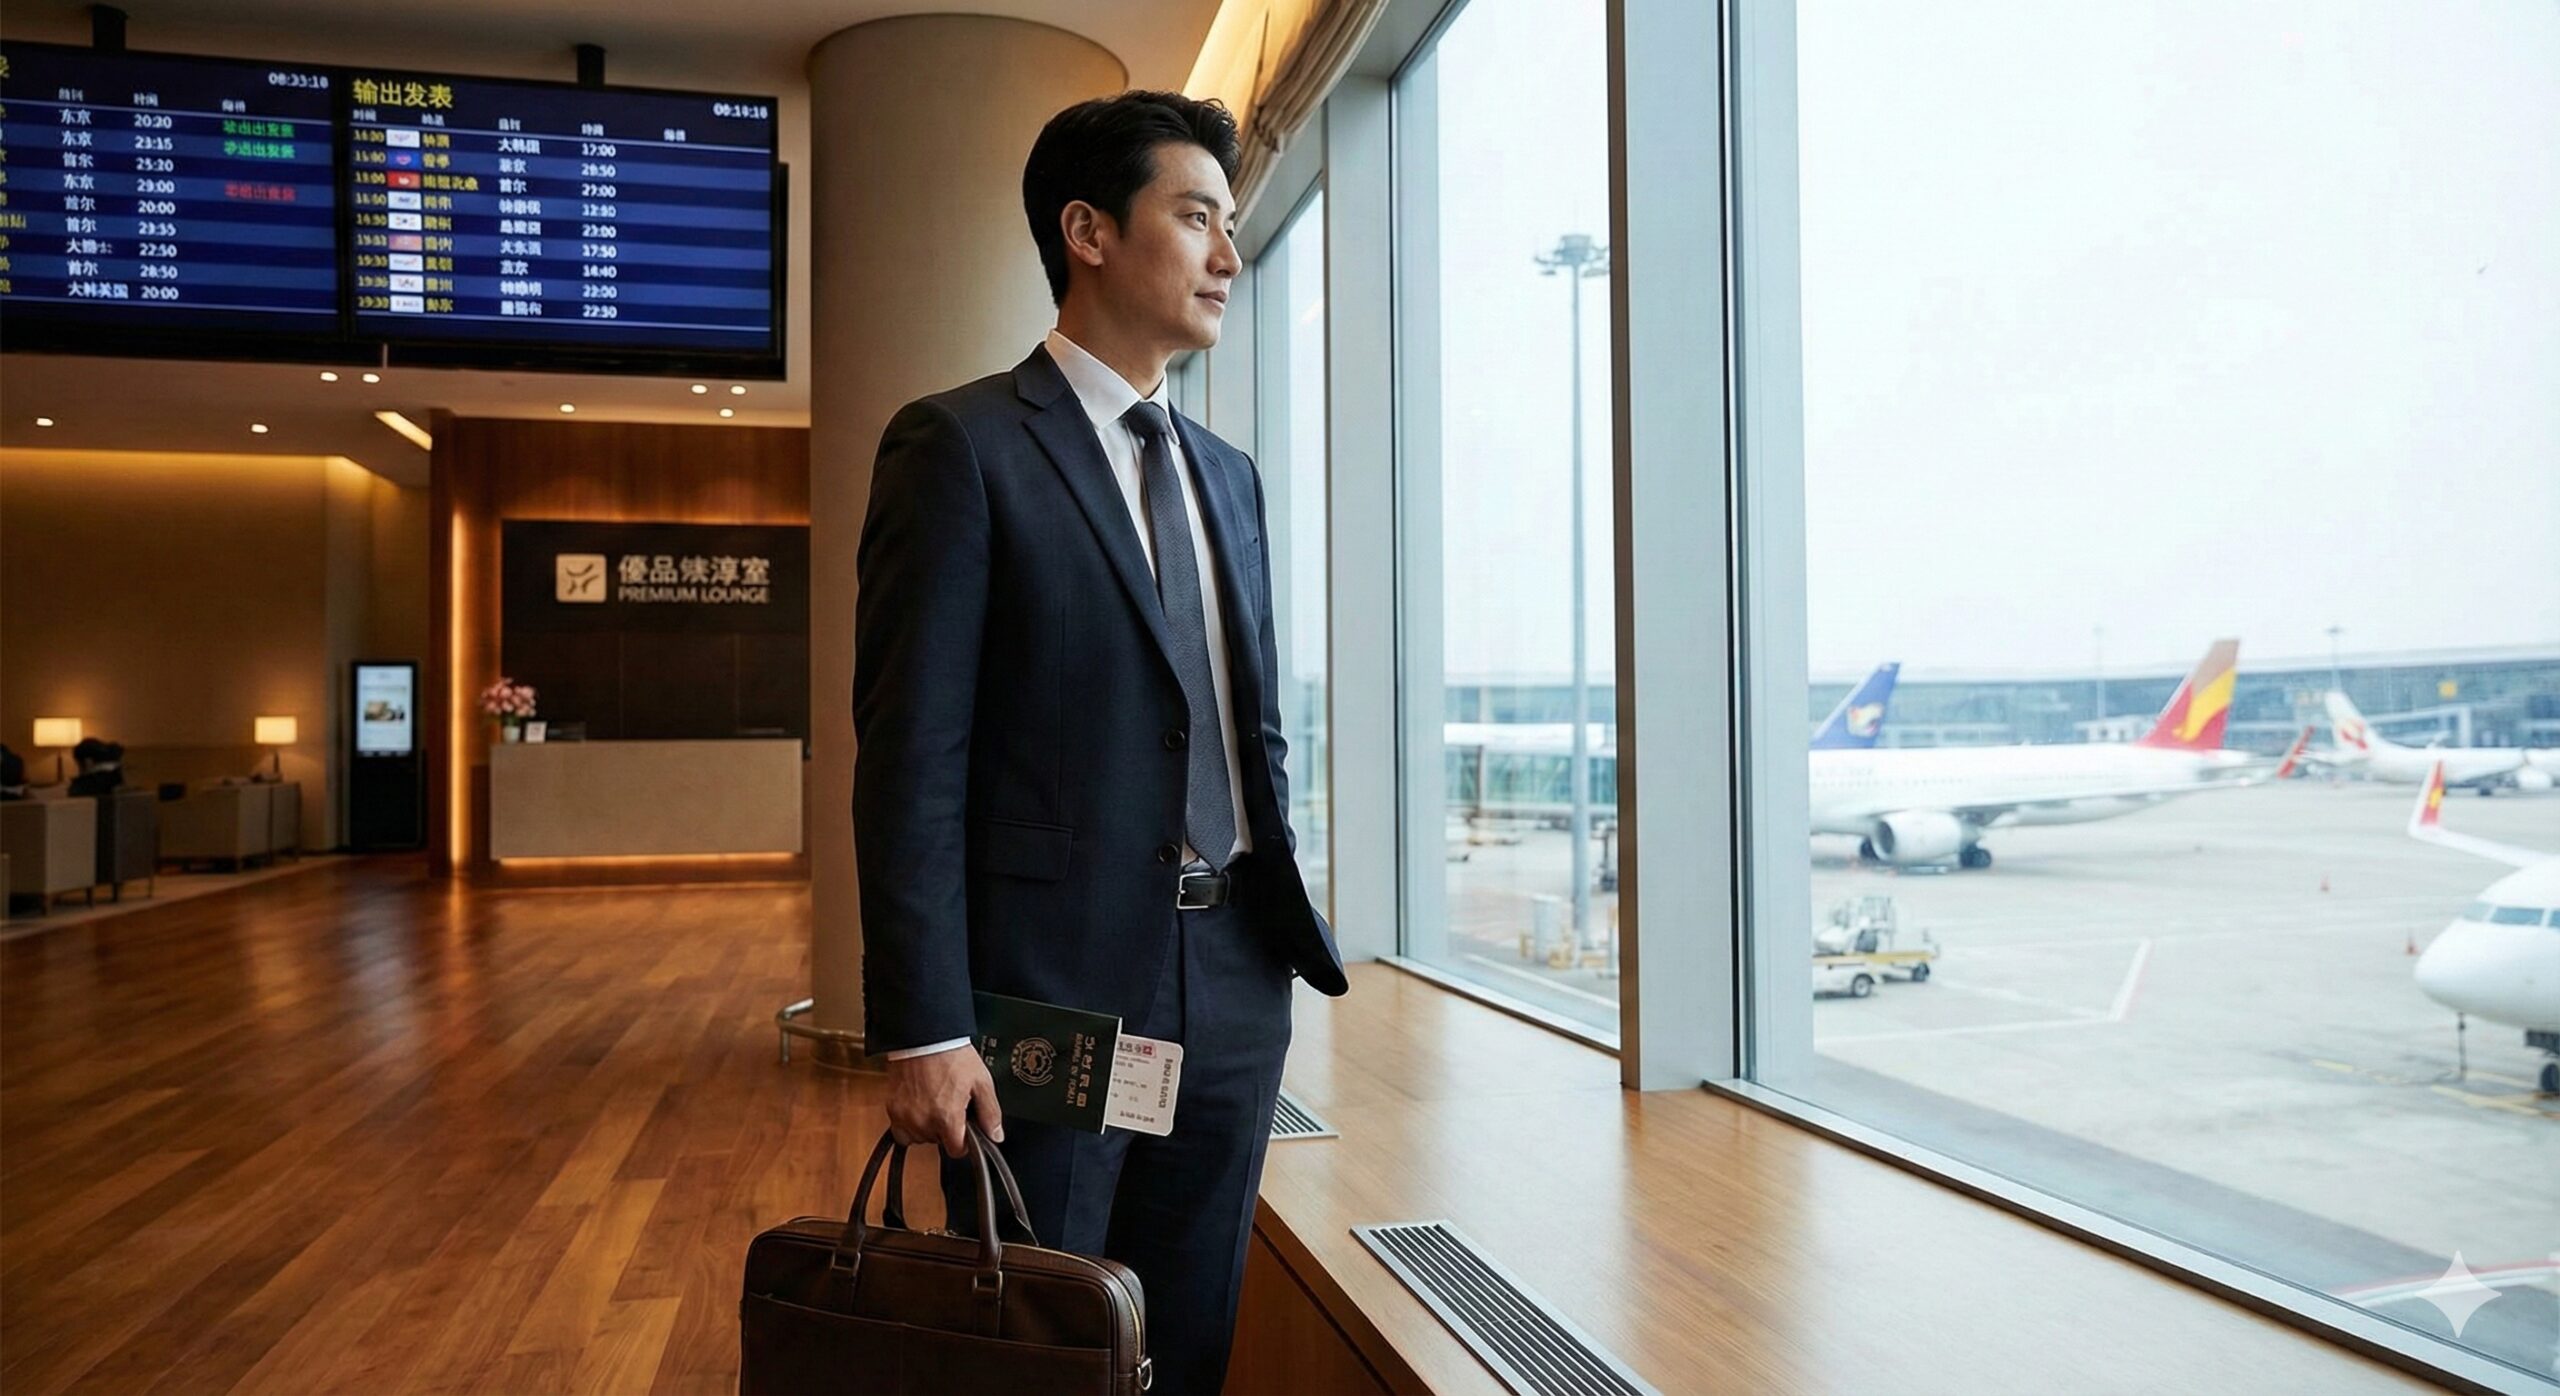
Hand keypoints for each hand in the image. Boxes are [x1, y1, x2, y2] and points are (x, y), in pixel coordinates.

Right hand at [885, 1047, 1004, 1158]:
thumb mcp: (981, 1082)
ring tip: (935, 1104)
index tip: (965, 1129)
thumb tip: (995, 1135)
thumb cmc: (951, 1055)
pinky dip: (909, 1125)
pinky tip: (919, 1110)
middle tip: (951, 1106)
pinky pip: (901, 1131)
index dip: (965, 1141)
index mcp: (947, 1118)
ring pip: (920, 1138)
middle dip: (947, 1129)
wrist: (924, 1037)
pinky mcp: (893, 1109)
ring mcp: (906, 1116)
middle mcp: (924, 1122)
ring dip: (928, 1128)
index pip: (957, 1150)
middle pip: (939, 1142)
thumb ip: (990, 1113)